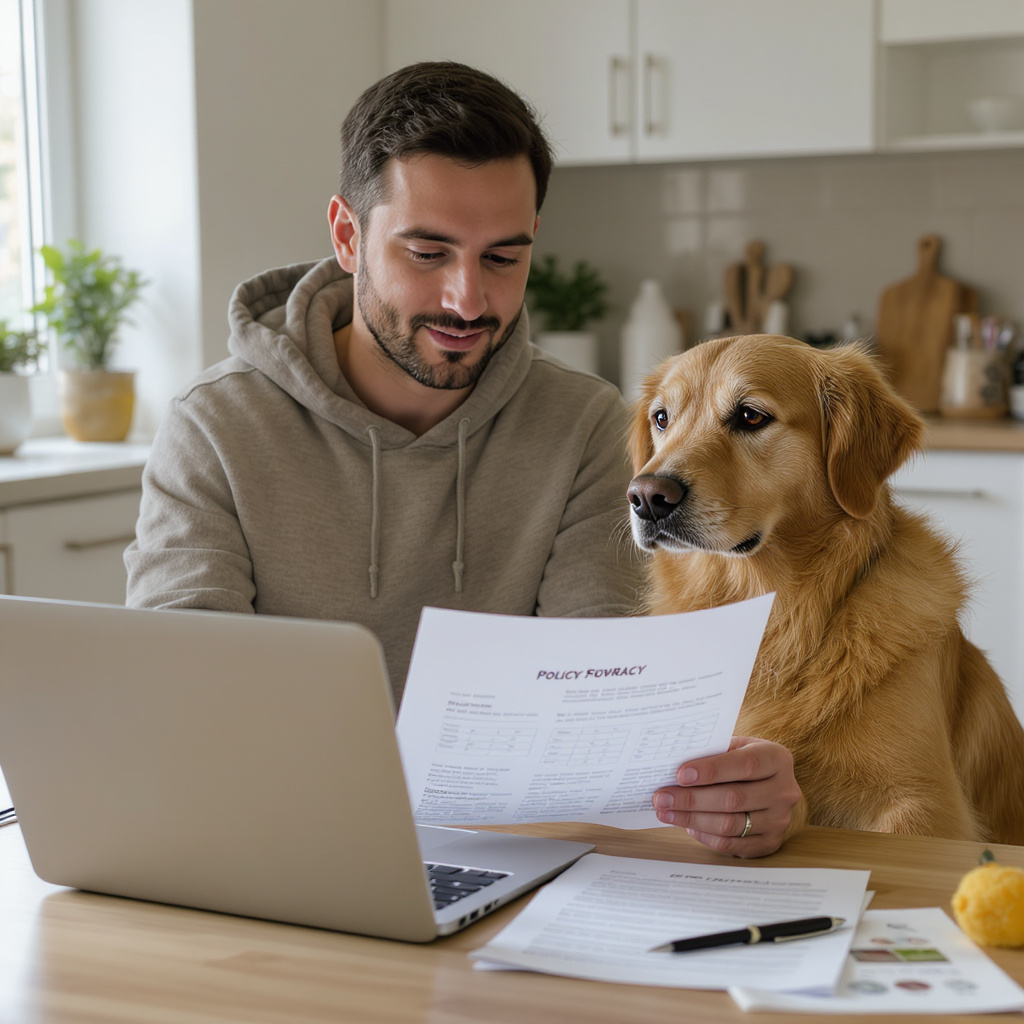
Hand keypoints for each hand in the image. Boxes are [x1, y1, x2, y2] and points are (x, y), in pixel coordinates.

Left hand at [652, 736, 803, 857]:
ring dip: (693, 819)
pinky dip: (706, 836)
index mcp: (776, 759)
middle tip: (661, 798)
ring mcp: (779, 820)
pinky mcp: (770, 843)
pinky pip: (732, 845)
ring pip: (730, 824)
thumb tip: (675, 762)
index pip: (745, 765)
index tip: (680, 775)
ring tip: (667, 812)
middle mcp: (784, 791)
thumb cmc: (744, 761)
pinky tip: (687, 826)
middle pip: (734, 798)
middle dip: (692, 799)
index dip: (712, 770)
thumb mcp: (736, 747)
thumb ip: (713, 752)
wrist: (772, 786)